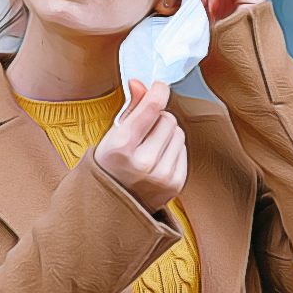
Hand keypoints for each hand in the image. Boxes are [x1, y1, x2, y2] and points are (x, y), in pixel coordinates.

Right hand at [93, 79, 187, 213]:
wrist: (111, 208)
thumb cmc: (109, 167)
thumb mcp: (111, 136)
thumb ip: (130, 108)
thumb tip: (140, 83)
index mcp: (121, 146)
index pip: (152, 108)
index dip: (158, 91)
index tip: (159, 86)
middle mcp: (143, 162)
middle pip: (168, 118)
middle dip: (158, 119)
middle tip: (143, 131)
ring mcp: (161, 175)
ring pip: (178, 134)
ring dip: (166, 135)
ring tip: (149, 147)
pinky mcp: (175, 184)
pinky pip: (183, 150)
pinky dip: (172, 151)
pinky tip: (157, 160)